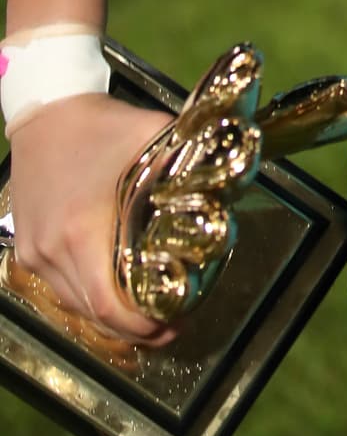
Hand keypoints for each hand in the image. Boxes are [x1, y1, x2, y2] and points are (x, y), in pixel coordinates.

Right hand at [6, 93, 178, 342]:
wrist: (47, 108)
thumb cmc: (102, 124)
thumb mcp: (152, 137)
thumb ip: (186, 165)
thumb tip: (230, 182)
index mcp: (82, 230)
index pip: (108, 304)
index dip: (140, 325)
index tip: (172, 324)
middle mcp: (53, 250)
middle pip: (92, 312)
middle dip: (132, 326)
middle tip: (169, 324)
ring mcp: (35, 251)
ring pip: (73, 303)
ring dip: (109, 313)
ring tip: (145, 312)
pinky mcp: (27, 246)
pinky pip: (58, 285)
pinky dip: (86, 294)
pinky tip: (111, 289)